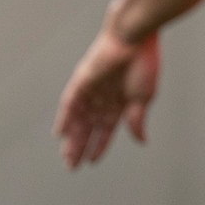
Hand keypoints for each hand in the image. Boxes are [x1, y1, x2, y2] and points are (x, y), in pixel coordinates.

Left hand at [55, 28, 160, 168]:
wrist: (135, 37)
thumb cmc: (144, 63)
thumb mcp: (144, 97)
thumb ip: (137, 120)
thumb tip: (140, 141)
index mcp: (120, 101)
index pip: (106, 129)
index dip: (100, 145)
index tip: (92, 162)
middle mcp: (103, 97)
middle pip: (88, 127)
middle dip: (80, 146)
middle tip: (72, 167)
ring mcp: (91, 89)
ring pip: (78, 119)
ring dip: (72, 138)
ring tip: (66, 157)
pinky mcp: (81, 81)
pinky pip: (70, 103)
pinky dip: (65, 119)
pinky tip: (59, 134)